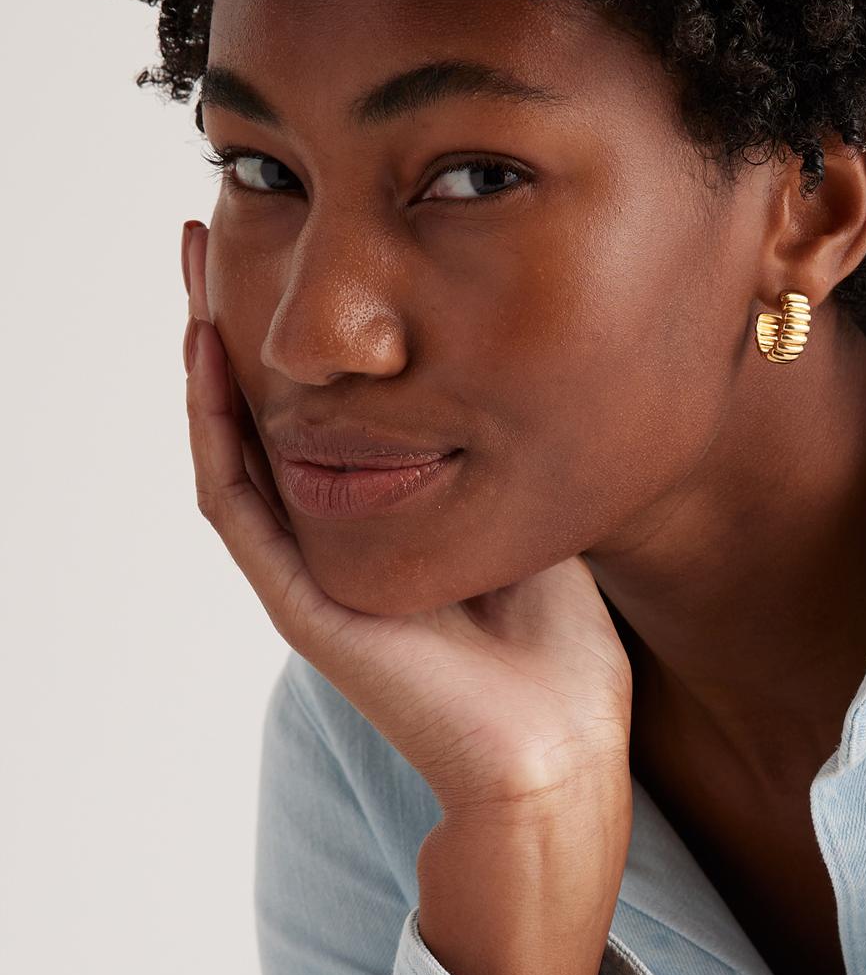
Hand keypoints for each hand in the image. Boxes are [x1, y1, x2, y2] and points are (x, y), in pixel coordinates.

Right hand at [180, 218, 634, 819]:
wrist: (558, 749)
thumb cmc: (561, 655)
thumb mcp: (530, 515)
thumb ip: (498, 451)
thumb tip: (507, 364)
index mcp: (378, 527)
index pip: (316, 415)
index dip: (293, 335)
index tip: (291, 245)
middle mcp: (329, 544)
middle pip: (258, 415)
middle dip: (232, 320)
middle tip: (215, 225)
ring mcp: (307, 574)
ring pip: (228, 445)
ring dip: (203, 355)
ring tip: (196, 264)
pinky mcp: (301, 604)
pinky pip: (234, 503)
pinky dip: (214, 428)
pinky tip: (208, 356)